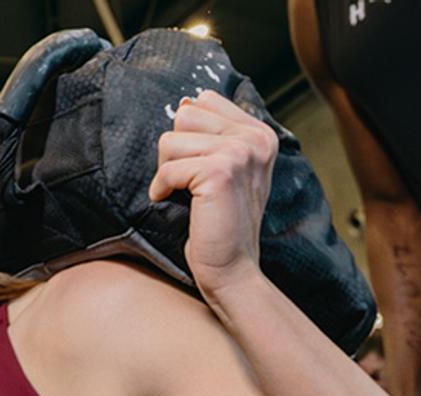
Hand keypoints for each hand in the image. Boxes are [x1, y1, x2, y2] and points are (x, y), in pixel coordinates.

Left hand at [148, 90, 278, 296]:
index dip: (188, 134)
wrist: (232, 270)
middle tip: (187, 183)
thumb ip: (212, 134)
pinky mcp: (221, 172)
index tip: (196, 166)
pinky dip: (161, 188)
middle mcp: (255, 138)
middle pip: (185, 115)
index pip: (205, 101)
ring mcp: (240, 152)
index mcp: (259, 134)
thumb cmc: (220, 225)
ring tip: (184, 195)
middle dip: (175, 151)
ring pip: (171, 139)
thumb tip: (186, 102)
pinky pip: (168, 167)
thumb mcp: (224, 171)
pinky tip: (173, 204)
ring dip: (167, 171)